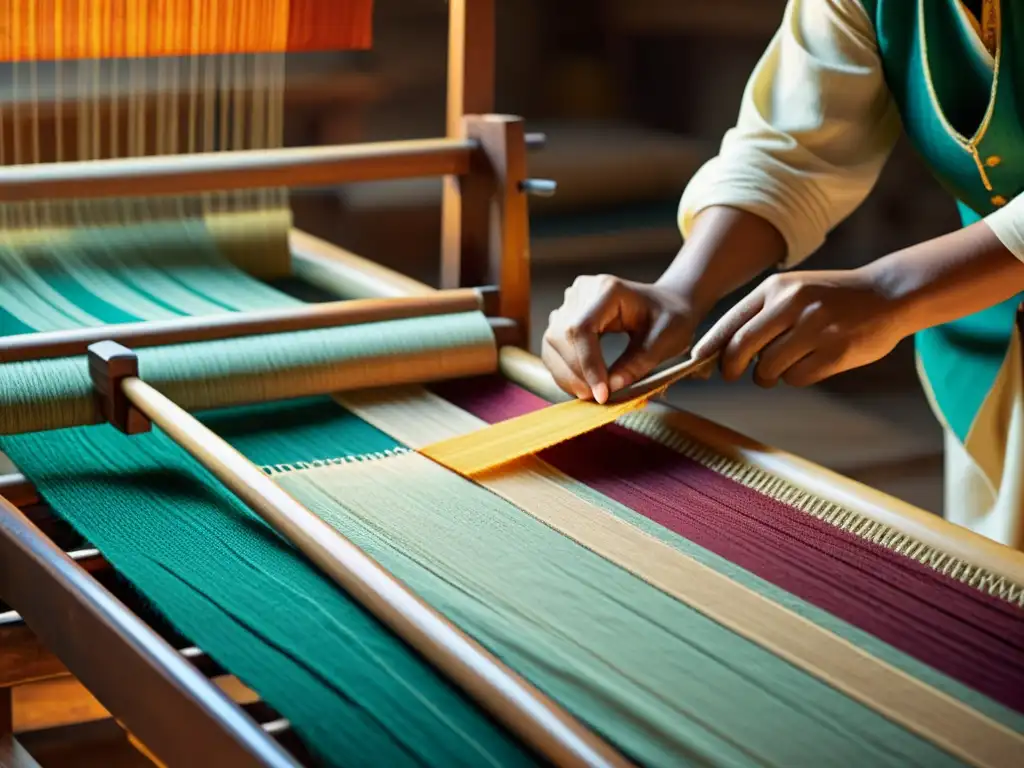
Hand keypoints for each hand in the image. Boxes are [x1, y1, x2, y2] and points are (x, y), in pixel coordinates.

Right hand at [542, 275, 699, 402]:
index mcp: (608, 289)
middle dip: (576, 373)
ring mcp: (570, 302)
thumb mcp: (665, 340)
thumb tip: (611, 387)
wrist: (667, 305)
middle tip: (597, 398)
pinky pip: (554, 347)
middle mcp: (582, 291)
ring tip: (589, 395)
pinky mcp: (565, 316)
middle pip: (561, 336)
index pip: (582, 328)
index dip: (588, 364)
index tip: (602, 394)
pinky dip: (564, 371)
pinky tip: (581, 385)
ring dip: (566, 375)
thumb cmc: (670, 318)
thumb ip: (638, 363)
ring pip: (552, 343)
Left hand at [691, 269, 910, 386]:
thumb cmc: (830, 297)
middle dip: (731, 367)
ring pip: (768, 368)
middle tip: (732, 373)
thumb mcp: (793, 290)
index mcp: (777, 288)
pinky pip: (797, 378)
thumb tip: (720, 350)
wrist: (887, 294)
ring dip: (767, 375)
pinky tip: (809, 364)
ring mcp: (815, 328)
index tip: (698, 361)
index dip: (711, 346)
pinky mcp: (835, 352)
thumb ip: (760, 314)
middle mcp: (793, 305)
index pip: (731, 322)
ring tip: (781, 365)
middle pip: (741, 348)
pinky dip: (796, 378)